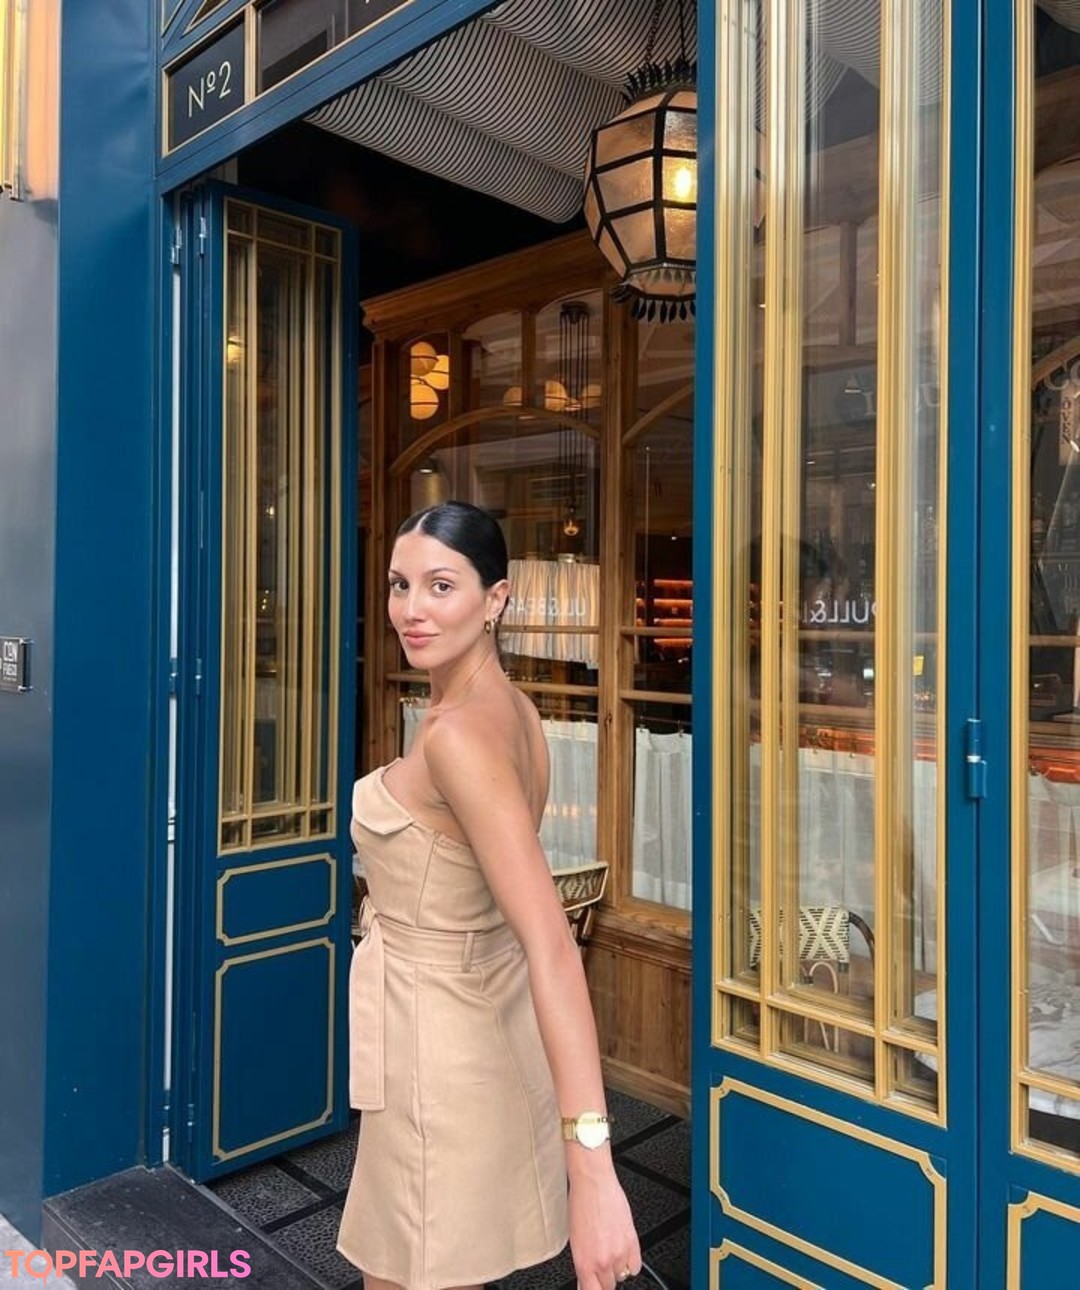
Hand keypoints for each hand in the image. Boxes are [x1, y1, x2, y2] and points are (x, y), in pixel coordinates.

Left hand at [567, 1168, 641, 1288]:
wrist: (593, 1183)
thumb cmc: (580, 1205)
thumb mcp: (574, 1239)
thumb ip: (583, 1264)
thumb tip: (585, 1279)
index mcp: (584, 1262)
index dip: (592, 1289)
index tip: (592, 1287)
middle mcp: (602, 1261)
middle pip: (608, 1286)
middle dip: (603, 1278)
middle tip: (600, 1266)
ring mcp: (619, 1253)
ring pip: (621, 1276)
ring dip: (616, 1268)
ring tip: (610, 1251)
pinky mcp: (632, 1242)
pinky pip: (635, 1266)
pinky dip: (630, 1263)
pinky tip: (623, 1253)